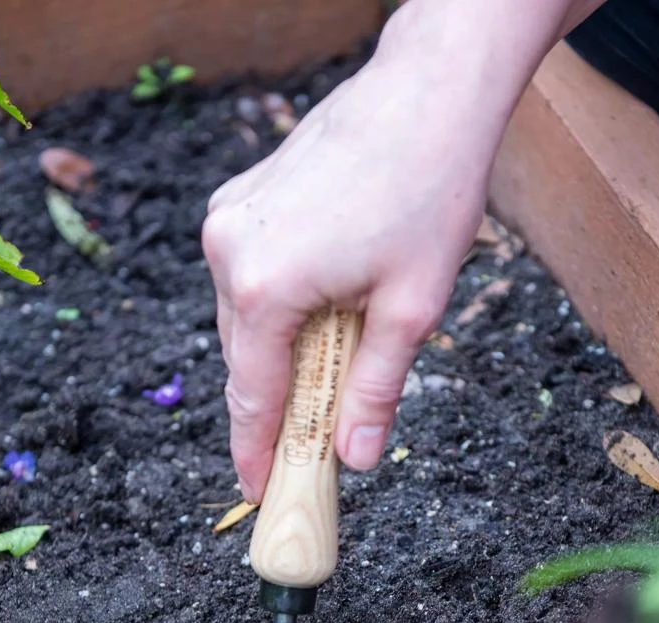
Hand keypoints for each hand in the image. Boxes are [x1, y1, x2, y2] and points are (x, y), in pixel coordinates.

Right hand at [203, 57, 489, 500]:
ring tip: (331, 369)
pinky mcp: (242, 199)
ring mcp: (230, 219)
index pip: (252, 394)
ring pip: (246, 318)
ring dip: (282, 353)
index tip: (258, 491)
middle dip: (276, 405)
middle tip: (307, 448)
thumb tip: (354, 457)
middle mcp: (229, 250)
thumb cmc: (429, 193)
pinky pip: (250, 277)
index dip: (256, 450)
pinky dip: (279, 308)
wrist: (428, 94)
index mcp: (264, 285)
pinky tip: (323, 311)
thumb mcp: (412, 310)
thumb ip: (376, 389)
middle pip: (246, 358)